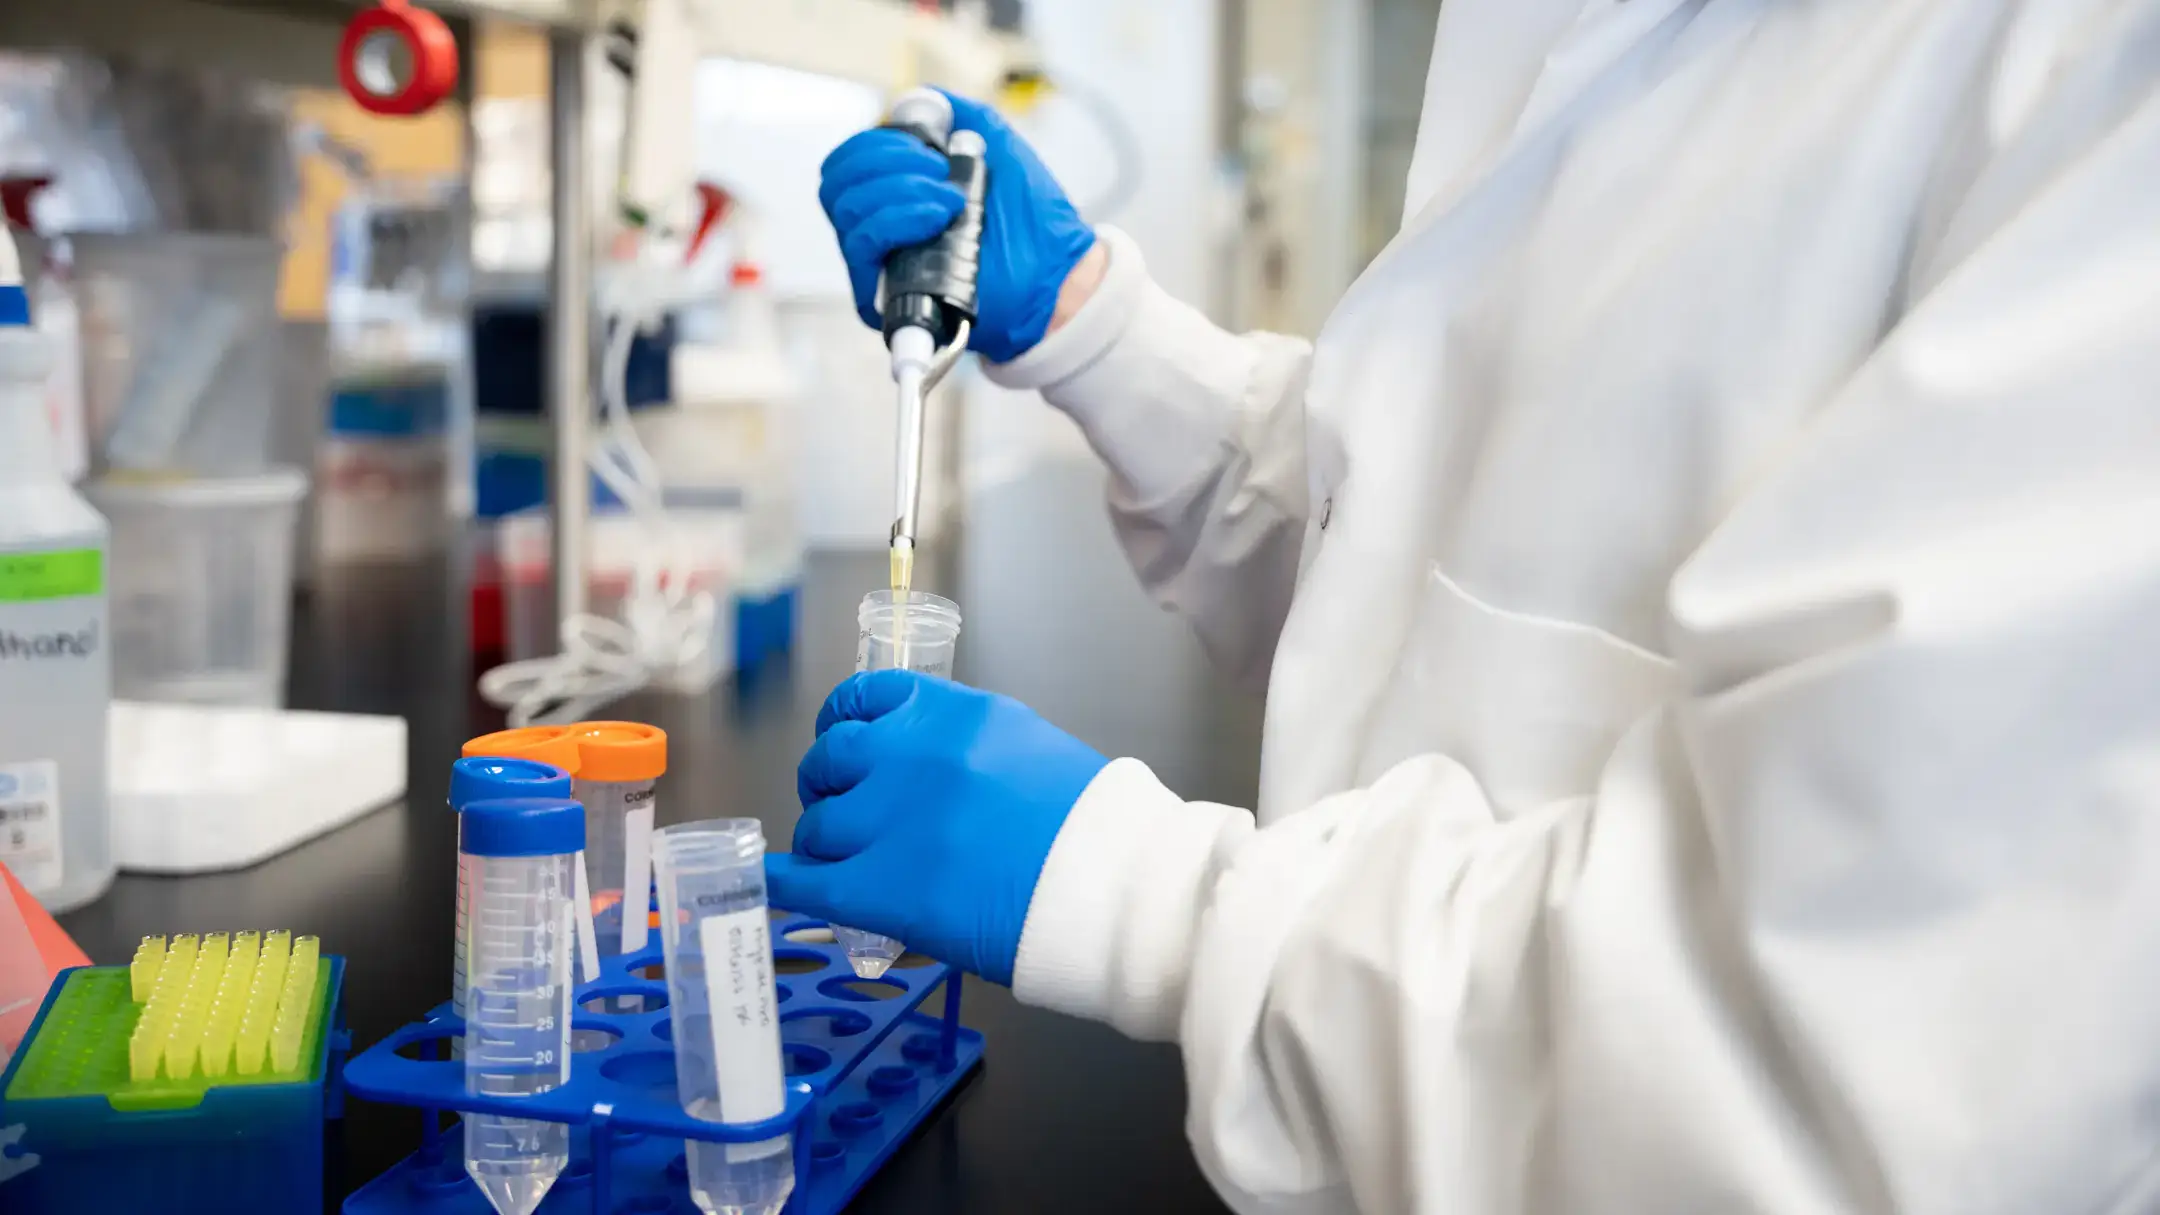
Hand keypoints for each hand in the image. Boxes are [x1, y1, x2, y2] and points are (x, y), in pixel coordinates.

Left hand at [767, 670, 1108, 984]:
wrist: (1110, 888)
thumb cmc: (1090, 826)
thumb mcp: (1025, 746)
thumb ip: (963, 744)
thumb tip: (920, 763)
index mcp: (950, 713)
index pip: (867, 697)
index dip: (844, 722)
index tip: (841, 739)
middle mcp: (909, 755)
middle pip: (832, 759)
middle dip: (830, 782)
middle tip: (841, 807)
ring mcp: (888, 822)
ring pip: (819, 825)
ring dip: (826, 841)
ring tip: (847, 862)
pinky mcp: (878, 888)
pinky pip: (804, 879)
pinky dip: (779, 878)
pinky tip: (769, 878)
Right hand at [819, 90, 1097, 362]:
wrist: (1056, 274)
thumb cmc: (1032, 221)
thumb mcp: (996, 146)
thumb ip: (959, 115)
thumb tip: (919, 98)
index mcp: (894, 196)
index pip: (847, 162)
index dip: (876, 143)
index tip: (931, 148)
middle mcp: (878, 230)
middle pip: (836, 183)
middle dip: (884, 160)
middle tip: (939, 171)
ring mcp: (880, 264)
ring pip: (848, 208)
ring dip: (901, 189)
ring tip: (951, 200)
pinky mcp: (883, 297)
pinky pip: (862, 244)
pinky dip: (898, 219)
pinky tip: (937, 218)